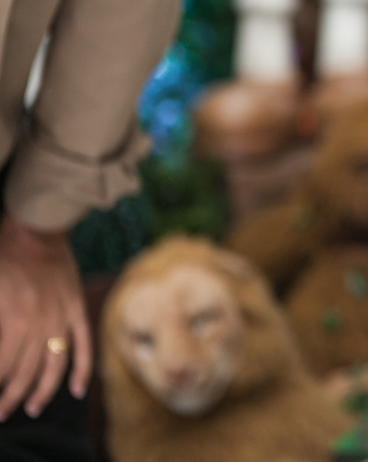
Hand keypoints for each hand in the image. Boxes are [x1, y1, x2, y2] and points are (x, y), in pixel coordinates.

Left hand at [0, 215, 90, 419]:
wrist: (37, 228)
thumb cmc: (3, 254)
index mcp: (15, 321)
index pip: (4, 369)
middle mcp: (41, 326)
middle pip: (27, 373)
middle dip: (11, 398)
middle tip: (0, 414)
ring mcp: (62, 318)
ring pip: (55, 365)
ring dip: (44, 391)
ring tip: (32, 409)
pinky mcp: (76, 309)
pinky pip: (83, 344)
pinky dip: (82, 369)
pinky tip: (77, 390)